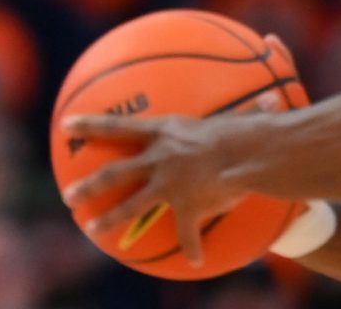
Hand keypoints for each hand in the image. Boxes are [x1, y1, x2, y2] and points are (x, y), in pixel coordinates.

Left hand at [60, 112, 248, 267]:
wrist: (254, 154)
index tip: (65, 126)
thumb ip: (248, 104)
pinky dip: (193, 246)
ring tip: (90, 230)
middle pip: (114, 173)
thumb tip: (276, 80)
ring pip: (131, 204)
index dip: (90, 125)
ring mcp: (169, 184)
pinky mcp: (187, 206)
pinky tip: (196, 260)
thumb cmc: (249, 127)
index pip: (118, 126)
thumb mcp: (240, 112)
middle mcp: (159, 158)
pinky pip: (186, 233)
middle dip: (88, 185)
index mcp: (165, 132)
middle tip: (68, 196)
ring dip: (109, 218)